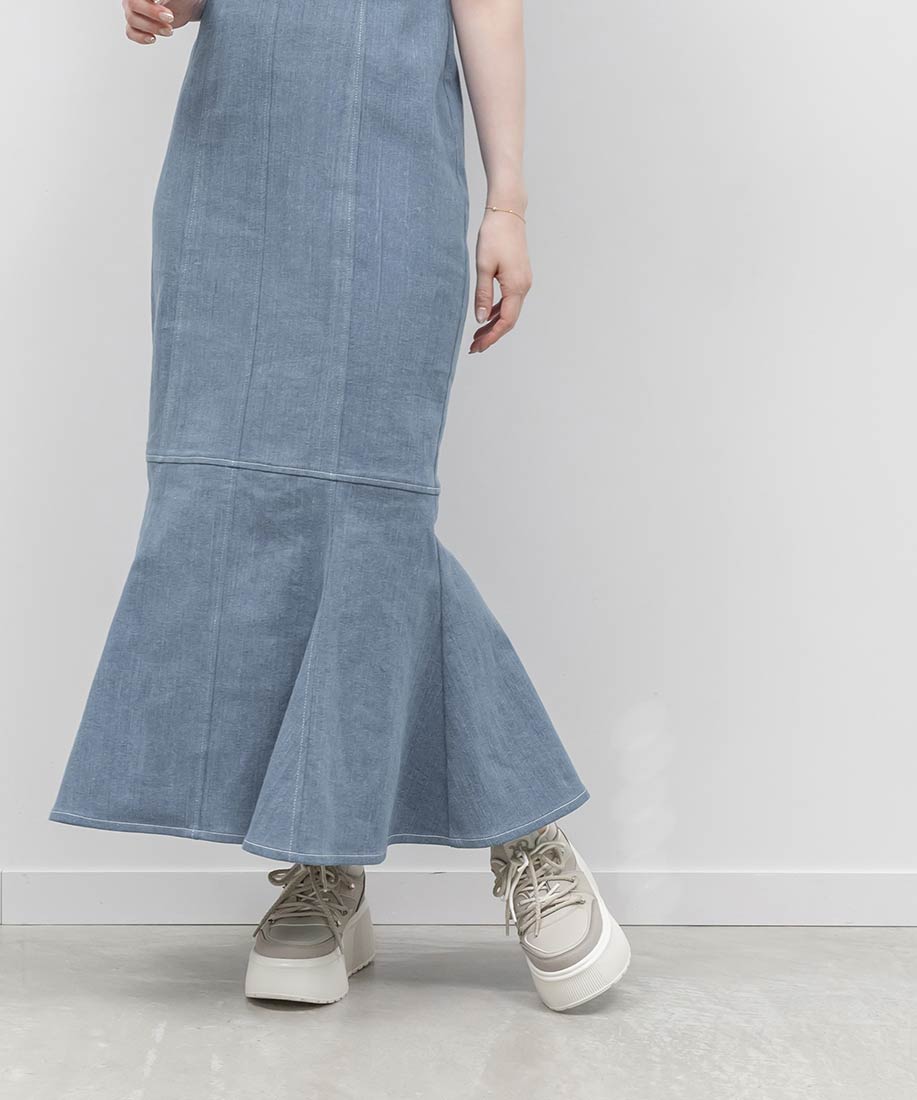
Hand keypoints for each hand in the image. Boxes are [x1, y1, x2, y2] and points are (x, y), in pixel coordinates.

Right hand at [122, 0, 203, 44]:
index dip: (150, 8)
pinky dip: (141, 37)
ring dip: (152, 27)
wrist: (184, 6)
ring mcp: (133, 11)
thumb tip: (162, 2)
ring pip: (132, 20)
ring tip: (169, 29)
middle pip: (132, 4)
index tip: (167, 12)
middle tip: (170, 17)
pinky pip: (130, 32)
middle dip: (152, 13)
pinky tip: (153, 38)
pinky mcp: (136, 25)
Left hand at [470, 208, 532, 353]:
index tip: (477, 347)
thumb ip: (483, 295)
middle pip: (509, 320)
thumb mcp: (483, 267)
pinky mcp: (519, 276)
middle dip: (492, 335)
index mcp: (516, 287)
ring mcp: (523, 282)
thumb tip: (481, 320)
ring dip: (494, 325)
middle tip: (474, 347)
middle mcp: (524, 287)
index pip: (505, 322)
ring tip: (477, 336)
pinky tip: (486, 316)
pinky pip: (510, 301)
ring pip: (510, 311)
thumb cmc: (494, 236)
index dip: (491, 337)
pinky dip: (498, 311)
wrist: (508, 212)